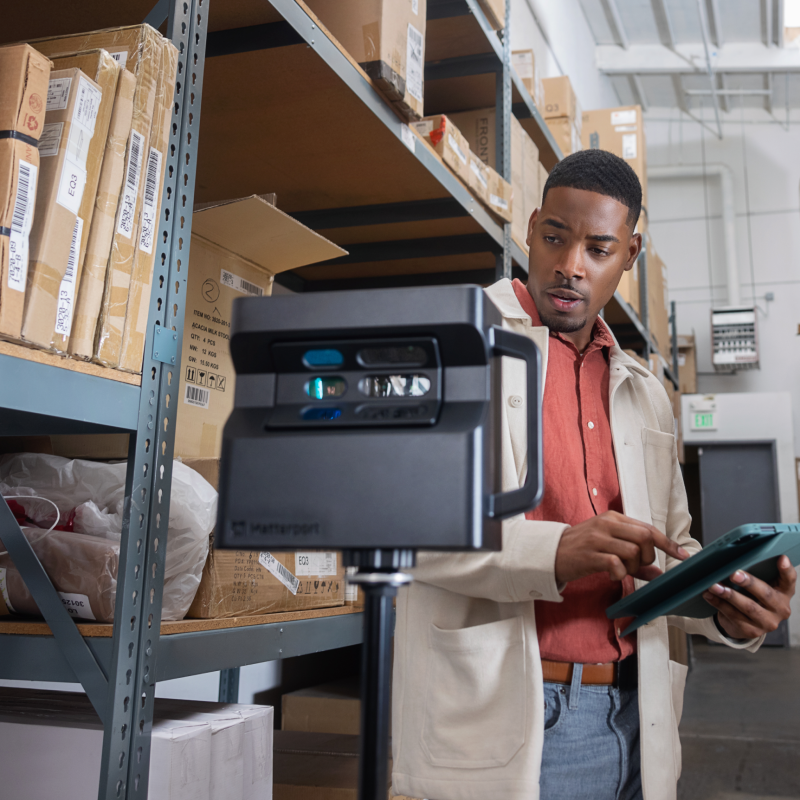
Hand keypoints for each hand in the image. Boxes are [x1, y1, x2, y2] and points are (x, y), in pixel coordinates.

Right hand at [554, 510, 688, 583]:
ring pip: (633, 552)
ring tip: (620, 571)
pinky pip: (616, 564)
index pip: (648, 528)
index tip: (682, 555)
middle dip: (648, 557)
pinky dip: (619, 574)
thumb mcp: (608, 547)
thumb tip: (658, 573)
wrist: (550, 553)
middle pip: (645, 537)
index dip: (668, 543)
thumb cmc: (581, 549)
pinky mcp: (589, 554)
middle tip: (638, 566)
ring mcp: (598, 538)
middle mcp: (607, 524)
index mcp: (614, 518)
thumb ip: (634, 558)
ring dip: (633, 568)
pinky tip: (611, 575)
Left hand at [703, 555, 795, 639]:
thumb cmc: (752, 595)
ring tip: (714, 585)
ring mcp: (767, 622)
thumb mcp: (759, 584)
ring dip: (729, 595)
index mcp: (784, 592)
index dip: (786, 569)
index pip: (789, 579)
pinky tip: (709, 594)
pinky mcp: (751, 630)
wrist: (745, 622)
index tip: (781, 558)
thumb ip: (756, 572)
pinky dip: (718, 603)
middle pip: (766, 593)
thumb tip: (735, 556)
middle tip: (734, 573)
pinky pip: (733, 615)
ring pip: (748, 607)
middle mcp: (780, 608)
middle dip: (748, 583)